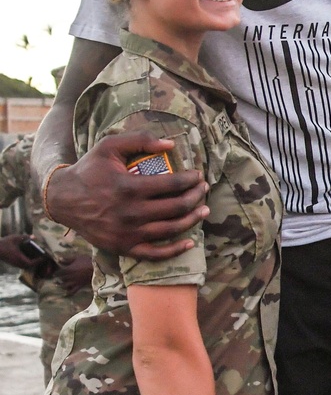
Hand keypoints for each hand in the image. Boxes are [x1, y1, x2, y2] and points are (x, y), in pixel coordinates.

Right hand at [0, 234, 40, 269]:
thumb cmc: (4, 243)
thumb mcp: (15, 238)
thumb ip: (24, 237)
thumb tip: (34, 236)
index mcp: (19, 258)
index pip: (32, 263)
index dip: (39, 261)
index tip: (44, 257)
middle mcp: (18, 263)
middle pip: (30, 266)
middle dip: (37, 262)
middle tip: (42, 257)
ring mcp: (14, 264)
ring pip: (26, 266)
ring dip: (32, 263)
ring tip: (37, 257)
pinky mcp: (12, 263)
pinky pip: (22, 265)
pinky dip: (27, 262)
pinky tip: (29, 256)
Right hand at [45, 133, 208, 259]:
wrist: (64, 199)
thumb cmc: (89, 170)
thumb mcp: (109, 146)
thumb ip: (140, 140)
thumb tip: (171, 145)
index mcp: (129, 187)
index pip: (172, 184)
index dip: (191, 180)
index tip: (198, 176)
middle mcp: (131, 212)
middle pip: (177, 207)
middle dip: (196, 197)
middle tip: (203, 190)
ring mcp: (129, 233)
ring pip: (171, 229)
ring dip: (192, 220)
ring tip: (203, 210)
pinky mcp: (125, 247)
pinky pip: (156, 254)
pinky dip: (176, 250)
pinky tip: (190, 241)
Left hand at [53, 254, 94, 294]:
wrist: (97, 268)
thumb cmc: (87, 261)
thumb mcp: (77, 258)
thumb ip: (67, 259)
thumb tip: (58, 259)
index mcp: (69, 269)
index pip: (59, 272)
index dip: (55, 273)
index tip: (54, 274)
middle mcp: (70, 277)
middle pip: (61, 279)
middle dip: (57, 280)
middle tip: (55, 281)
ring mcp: (75, 282)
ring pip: (65, 286)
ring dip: (61, 286)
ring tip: (58, 286)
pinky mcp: (80, 286)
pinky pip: (73, 291)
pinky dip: (68, 294)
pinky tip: (65, 295)